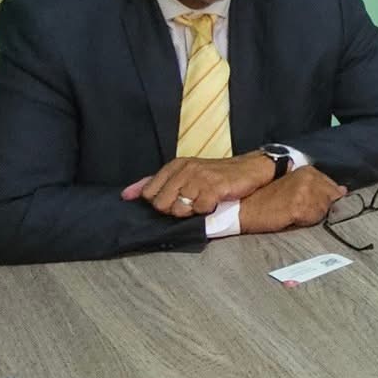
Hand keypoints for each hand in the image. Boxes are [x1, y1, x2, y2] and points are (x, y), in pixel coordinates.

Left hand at [124, 152, 276, 217]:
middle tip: (192, 203)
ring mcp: (200, 178)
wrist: (251, 169)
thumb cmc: (216, 174)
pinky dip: (207, 211)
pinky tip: (215, 203)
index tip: (176, 200)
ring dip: (191, 212)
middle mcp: (185, 169)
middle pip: (161, 204)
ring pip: (178, 210)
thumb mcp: (184, 173)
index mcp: (175, 165)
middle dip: (174, 210)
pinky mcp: (215, 187)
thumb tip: (126, 195)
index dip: (160, 202)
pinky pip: (199, 210)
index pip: (149, 193)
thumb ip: (155, 183)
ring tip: (204, 203)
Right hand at [237, 166, 346, 233]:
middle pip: (332, 198)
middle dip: (320, 206)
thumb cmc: (266, 198)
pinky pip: (315, 218)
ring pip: (325, 209)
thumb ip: (318, 186)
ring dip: (312, 215)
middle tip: (298, 209)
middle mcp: (309, 176)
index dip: (324, 199)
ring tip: (294, 212)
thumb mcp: (293, 186)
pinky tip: (292, 217)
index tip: (310, 204)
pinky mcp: (300, 206)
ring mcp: (305, 190)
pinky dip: (306, 221)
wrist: (243, 207)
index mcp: (308, 170)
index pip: (333, 187)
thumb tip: (342, 191)